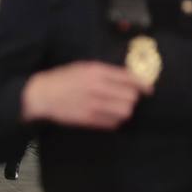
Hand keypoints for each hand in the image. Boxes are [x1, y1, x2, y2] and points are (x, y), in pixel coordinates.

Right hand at [22, 62, 150, 129]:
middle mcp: (98, 87)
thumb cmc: (63, 78)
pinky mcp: (89, 119)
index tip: (148, 90)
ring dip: (125, 110)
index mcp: (97, 71)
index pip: (130, 78)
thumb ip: (106, 72)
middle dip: (132, 98)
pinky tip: (108, 116)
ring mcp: (94, 104)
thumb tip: (130, 79)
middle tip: (126, 98)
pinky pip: (113, 123)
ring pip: (125, 111)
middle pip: (131, 97)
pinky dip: (115, 121)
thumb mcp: (84, 67)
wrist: (42, 94)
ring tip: (118, 108)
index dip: (143, 85)